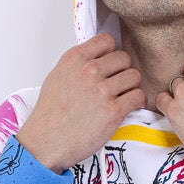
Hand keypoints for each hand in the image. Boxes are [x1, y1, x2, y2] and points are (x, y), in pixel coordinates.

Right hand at [16, 34, 144, 171]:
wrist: (46, 142)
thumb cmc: (49, 115)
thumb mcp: (57, 77)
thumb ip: (77, 64)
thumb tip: (95, 60)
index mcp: (74, 59)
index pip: (106, 41)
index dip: (111, 53)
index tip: (110, 65)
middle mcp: (89, 71)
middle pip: (124, 58)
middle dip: (123, 71)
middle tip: (118, 84)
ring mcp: (102, 91)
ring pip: (134, 76)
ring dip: (131, 86)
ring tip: (123, 96)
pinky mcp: (113, 111)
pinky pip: (138, 96)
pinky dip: (137, 101)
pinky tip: (130, 106)